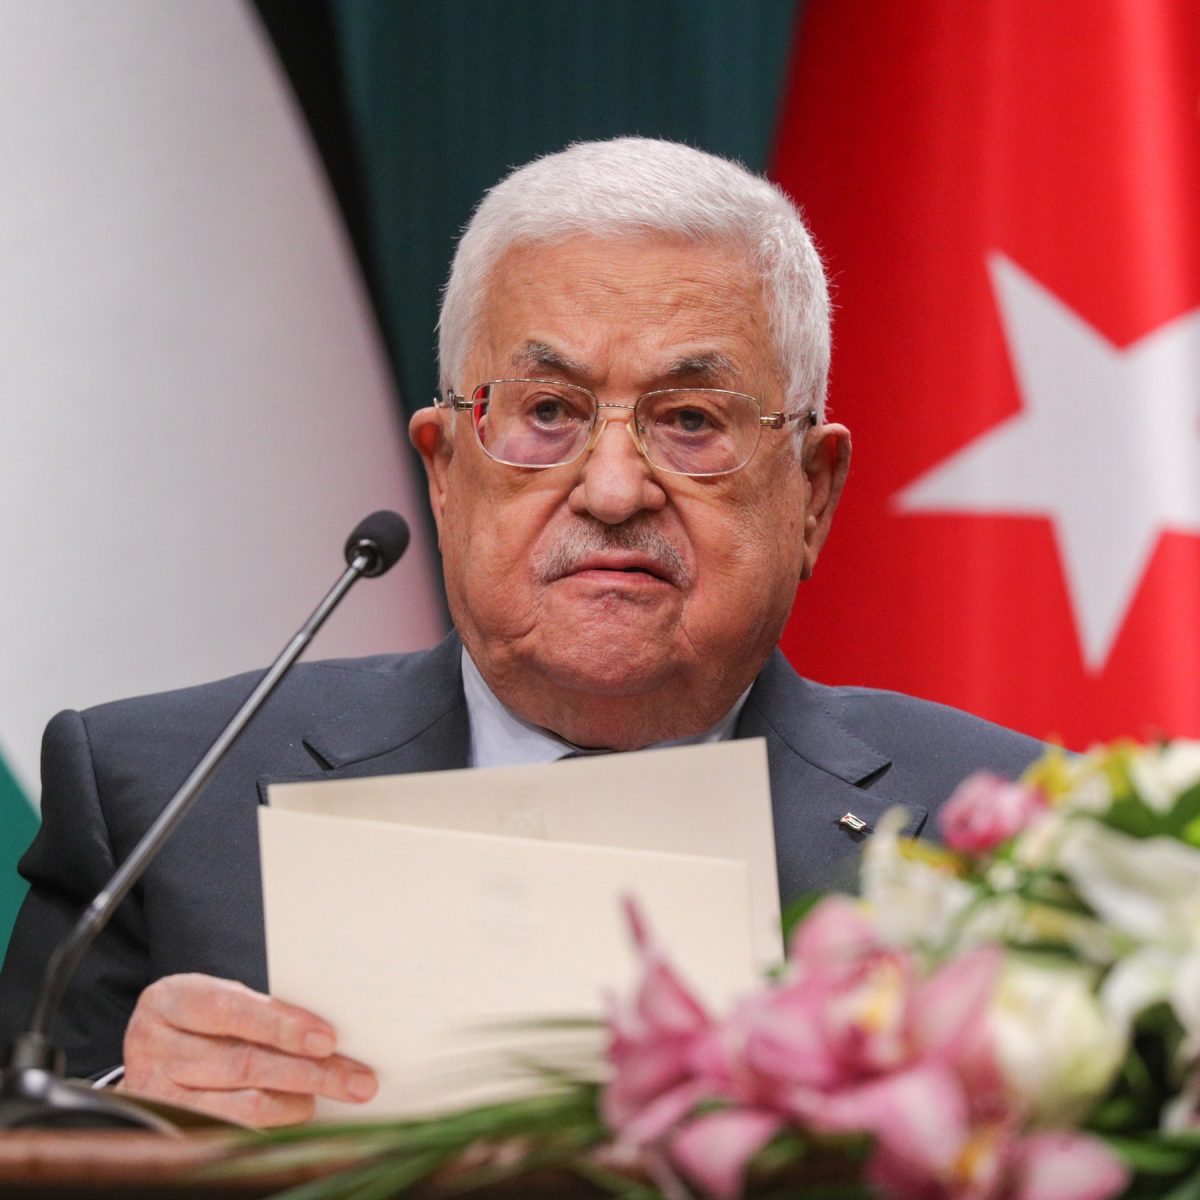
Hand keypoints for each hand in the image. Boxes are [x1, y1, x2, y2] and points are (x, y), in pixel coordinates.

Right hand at [118, 973, 377, 1125]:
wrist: (152, 1049)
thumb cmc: (202, 1017)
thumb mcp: (220, 1000)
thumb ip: (261, 1011)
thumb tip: (330, 1034)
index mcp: (170, 1000)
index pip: (231, 1010)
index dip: (282, 1025)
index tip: (329, 1039)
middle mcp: (154, 1047)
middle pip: (243, 1062)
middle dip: (309, 1071)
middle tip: (358, 1079)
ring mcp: (156, 1094)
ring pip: (242, 1103)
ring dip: (299, 1100)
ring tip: (337, 1093)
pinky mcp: (170, 1128)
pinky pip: (234, 1130)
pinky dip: (277, 1122)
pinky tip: (304, 1112)